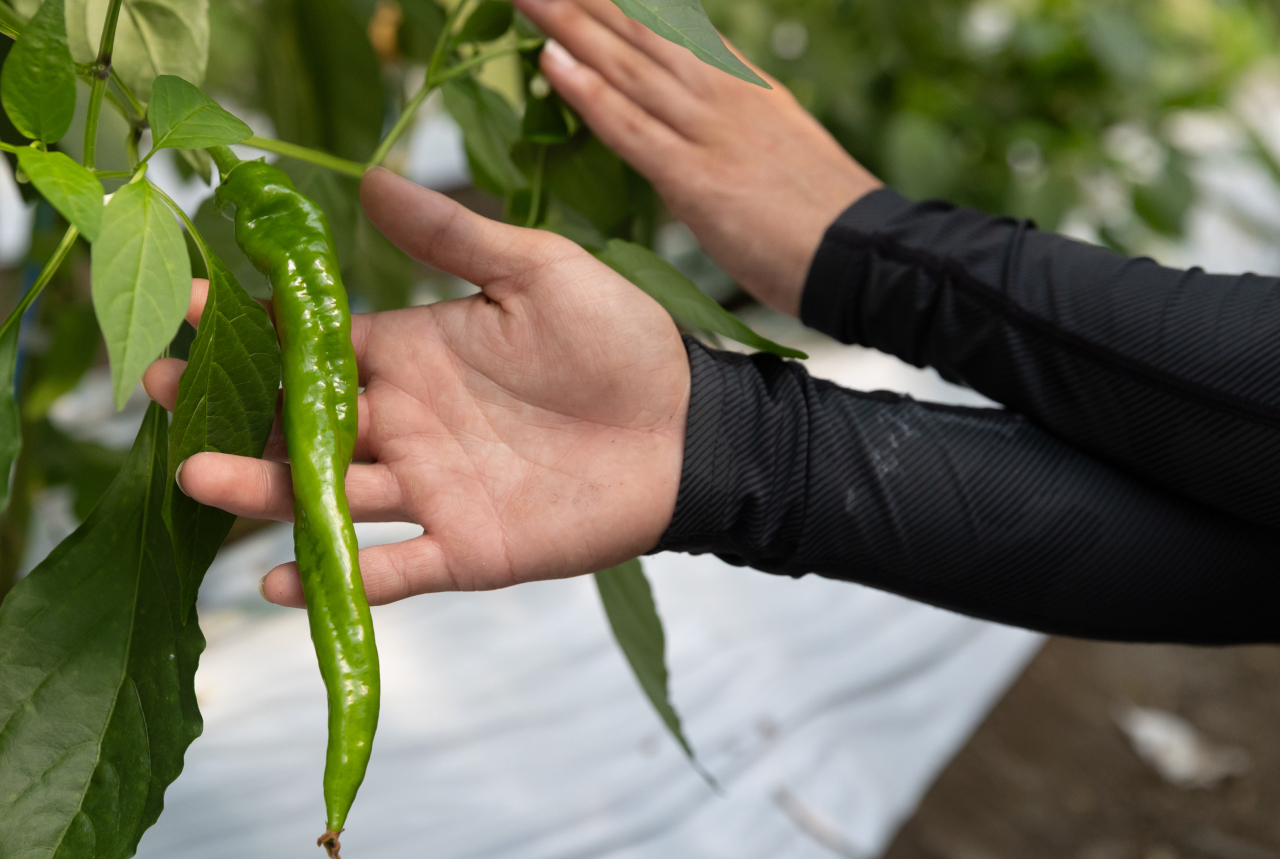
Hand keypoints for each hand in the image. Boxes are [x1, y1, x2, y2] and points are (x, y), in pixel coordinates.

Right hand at [144, 168, 689, 607]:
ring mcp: (430, 491)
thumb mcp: (536, 270)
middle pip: (297, 423)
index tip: (190, 311)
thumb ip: (455, 235)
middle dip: (227, 410)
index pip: (311, 344)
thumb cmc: (618, 341)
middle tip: (157, 394)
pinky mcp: (468, 549)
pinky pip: (391, 569)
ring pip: (328, 494)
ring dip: (262, 489)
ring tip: (200, 475)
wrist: (686, 427)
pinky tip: (281, 580)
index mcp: (411, 354)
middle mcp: (404, 424)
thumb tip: (370, 180)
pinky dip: (339, 578)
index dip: (250, 329)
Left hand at [513, 0, 881, 316]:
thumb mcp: (780, 143)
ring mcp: (709, 133)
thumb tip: (696, 114)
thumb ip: (734, 121)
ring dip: (571, 27)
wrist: (867, 253)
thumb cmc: (823, 213)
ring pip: (628, 68)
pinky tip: (553, 63)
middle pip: (641, 32)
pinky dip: (590, 95)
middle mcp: (722, 94)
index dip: (626, 1)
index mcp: (742, 85)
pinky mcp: (698, 180)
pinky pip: (633, 130)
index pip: (673, 24)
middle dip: (586, 0)